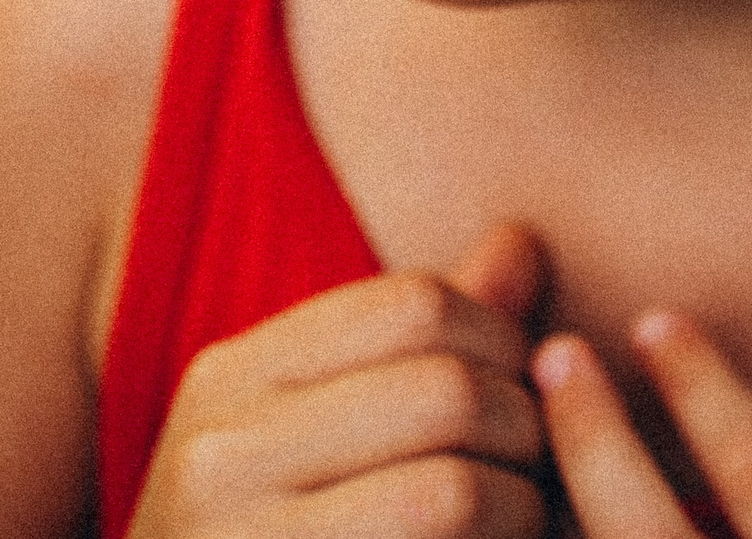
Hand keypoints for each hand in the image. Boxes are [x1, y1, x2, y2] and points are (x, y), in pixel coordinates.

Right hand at [127, 224, 552, 537]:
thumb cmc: (286, 538)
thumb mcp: (327, 429)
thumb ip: (427, 341)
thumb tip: (522, 241)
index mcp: (230, 380)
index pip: (415, 302)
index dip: (500, 339)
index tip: (517, 393)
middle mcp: (215, 456)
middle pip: (448, 390)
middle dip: (527, 432)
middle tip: (536, 476)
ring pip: (455, 488)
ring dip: (524, 511)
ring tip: (521, 525)